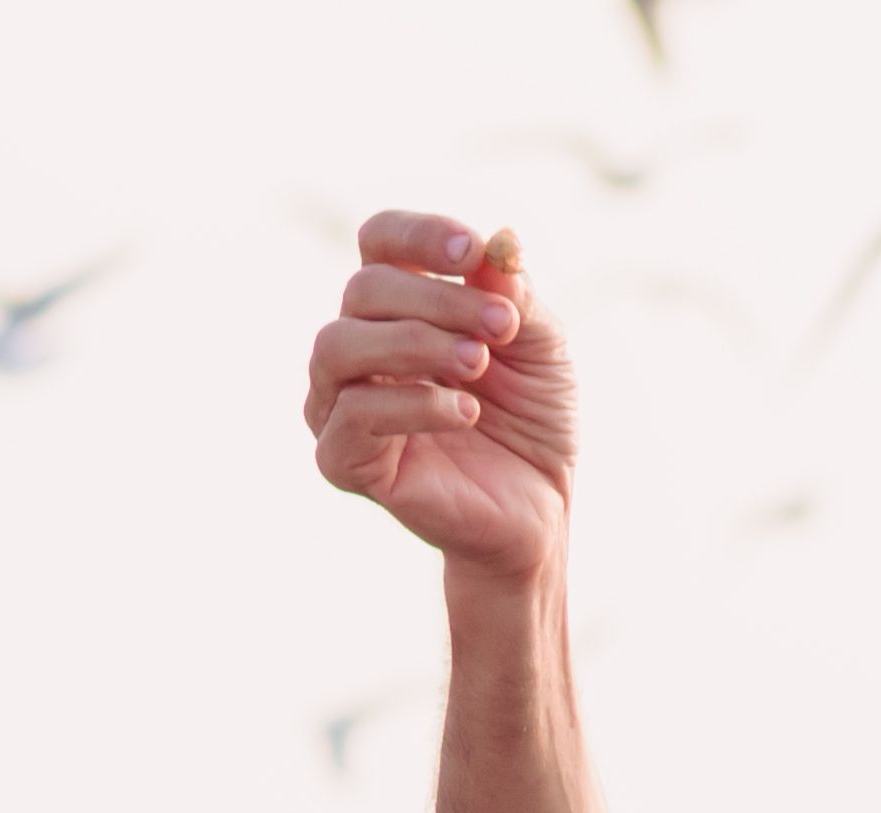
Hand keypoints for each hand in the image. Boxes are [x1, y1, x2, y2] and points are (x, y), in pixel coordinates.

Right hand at [305, 211, 575, 578]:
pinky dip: (414, 404)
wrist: (537, 509)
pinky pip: (353, 415)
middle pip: (365, 288)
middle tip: (502, 327)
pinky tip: (466, 413)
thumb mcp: (541, 349)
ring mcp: (340, 401)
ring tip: (477, 363)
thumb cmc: (531, 420)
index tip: (471, 250)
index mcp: (399, 304)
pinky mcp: (343, 459)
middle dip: (441, 301)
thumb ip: (515, 297)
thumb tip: (499, 241)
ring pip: (339, 345)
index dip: (418, 235)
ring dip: (416, 344)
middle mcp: (358, 344)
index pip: (380, 241)